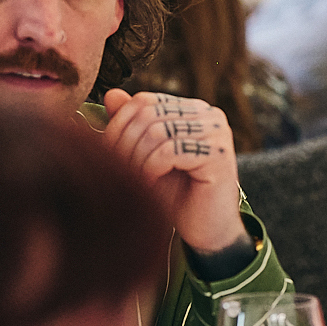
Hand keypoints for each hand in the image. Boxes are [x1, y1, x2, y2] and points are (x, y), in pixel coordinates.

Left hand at [101, 89, 248, 255]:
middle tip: (116, 170)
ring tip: (132, 180)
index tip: (107, 155)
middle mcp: (210, 115)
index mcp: (193, 110)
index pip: (144, 101)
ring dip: (136, 159)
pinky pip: (170, 151)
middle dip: (124, 144)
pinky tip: (148, 184)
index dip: (118, 126)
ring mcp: (218, 133)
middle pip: (148, 114)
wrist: (206, 230)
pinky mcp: (219, 155)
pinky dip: (150, 168)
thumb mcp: (147, 157)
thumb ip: (131, 127)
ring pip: (157, 132)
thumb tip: (111, 95)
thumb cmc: (176, 195)